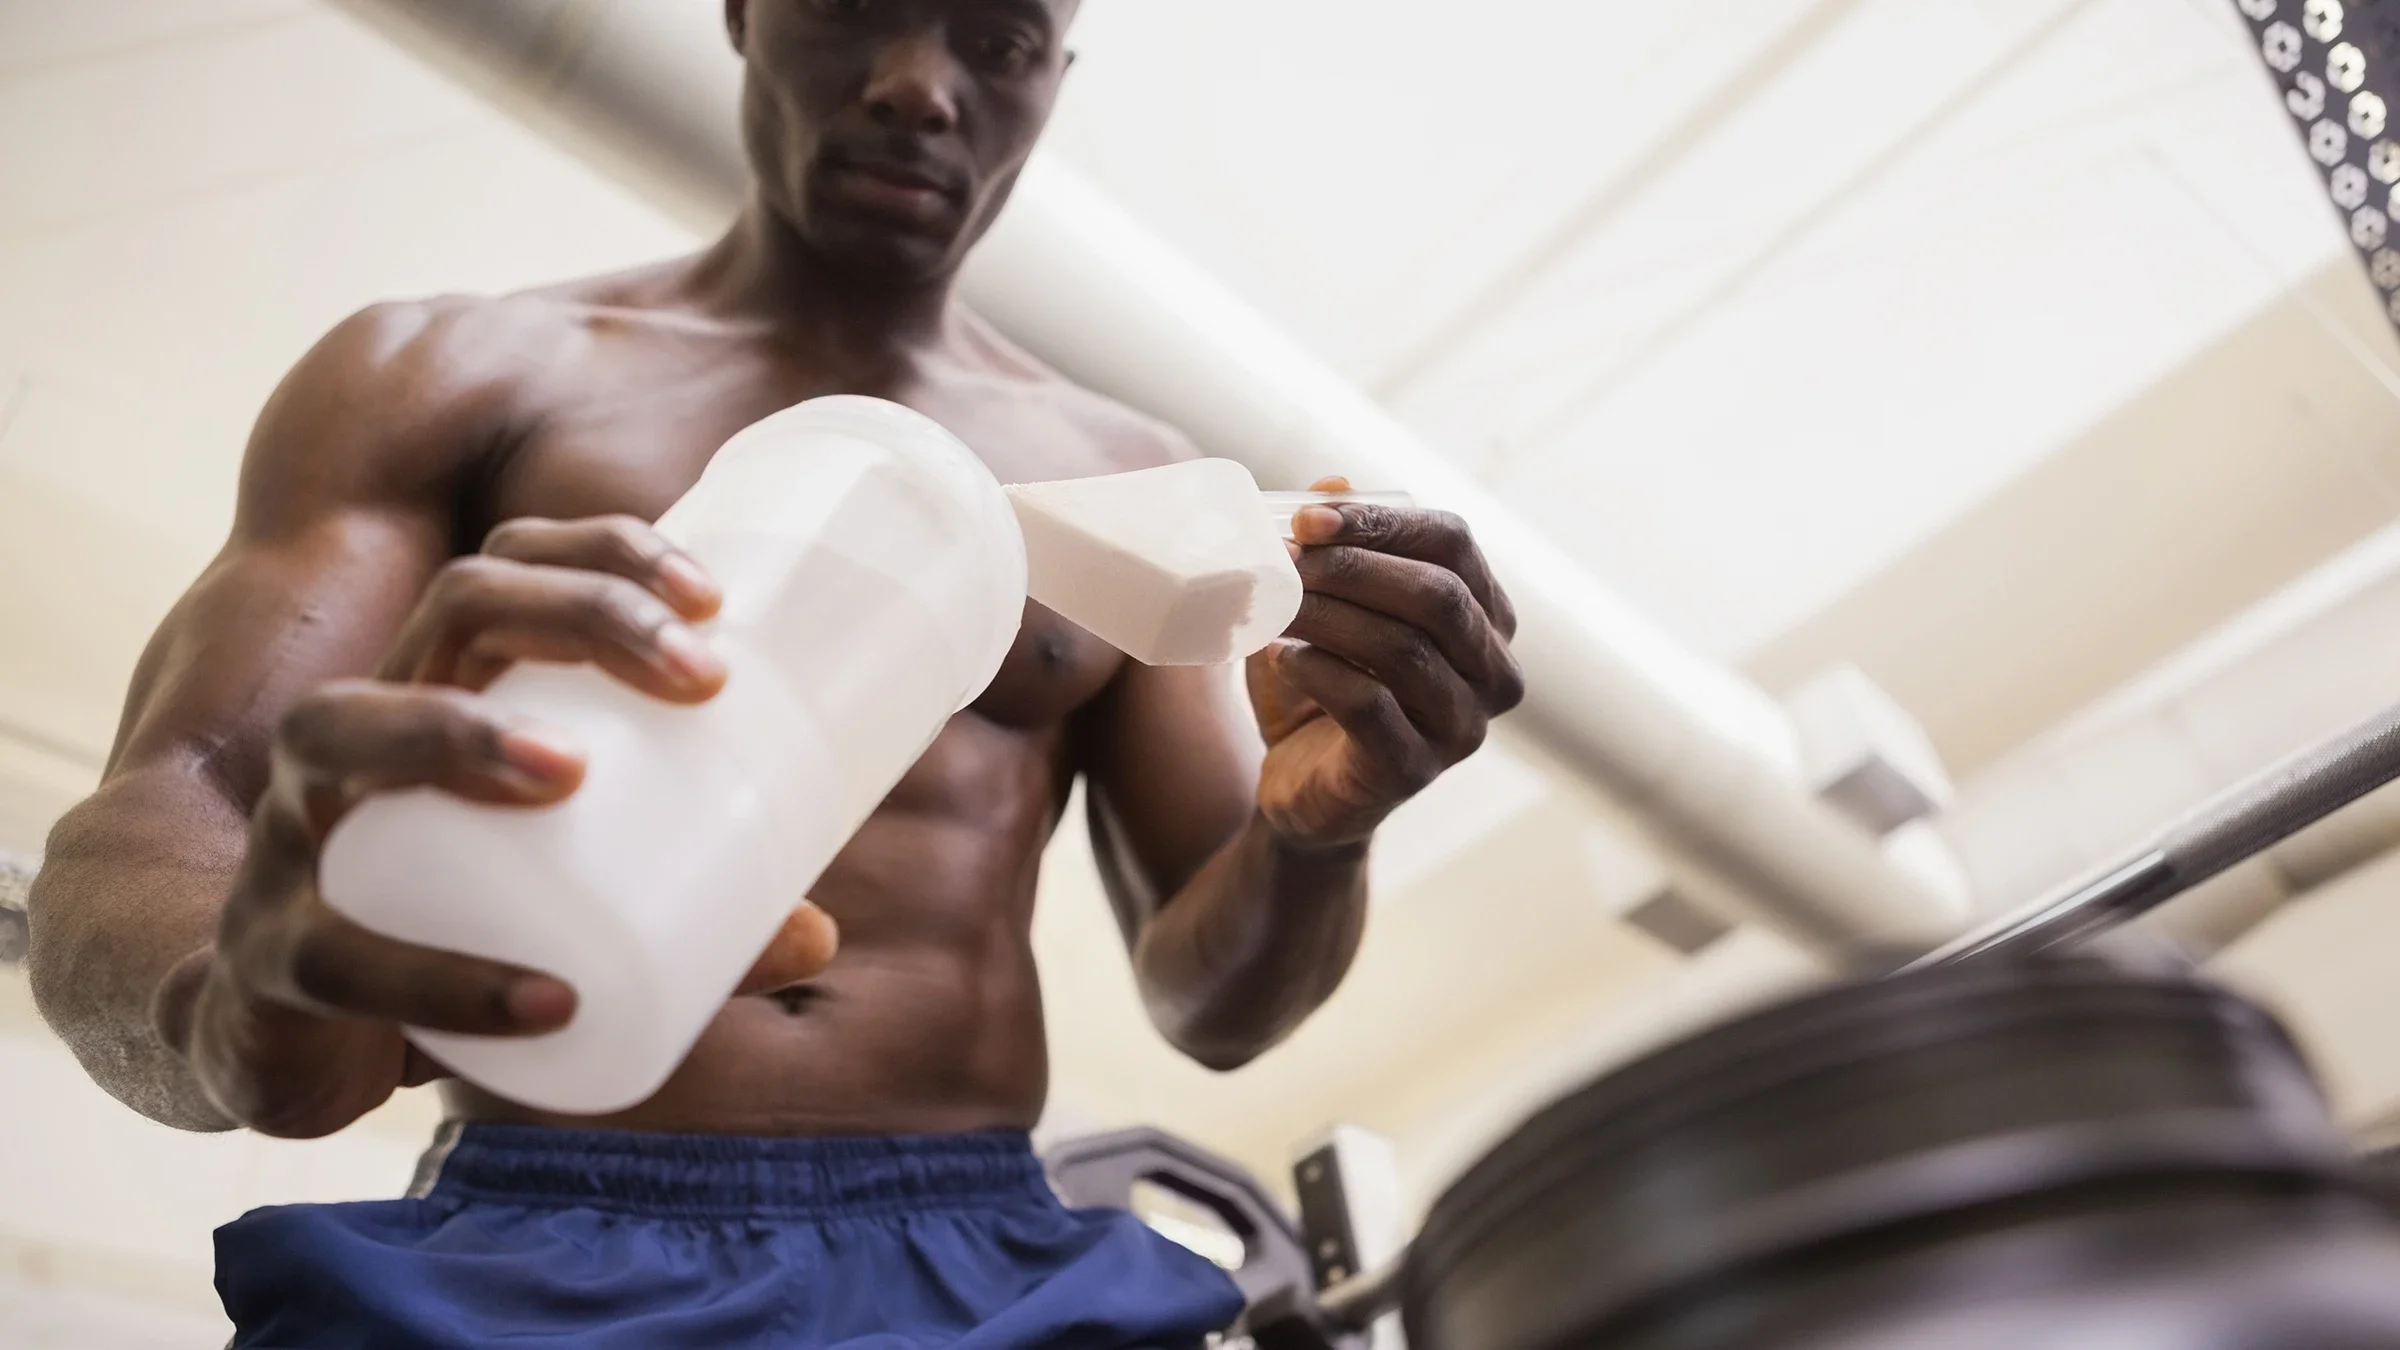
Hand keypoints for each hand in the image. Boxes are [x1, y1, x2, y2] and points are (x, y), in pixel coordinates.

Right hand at [157, 516, 837, 1135]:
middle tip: (702, 679)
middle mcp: (362, 734)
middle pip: (455, 607)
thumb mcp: (568, 900)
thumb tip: (817, 935)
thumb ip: (688, 917)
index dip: (608, 554)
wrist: (278, 1046)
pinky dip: (449, 980)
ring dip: (458, 735)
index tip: (717, 599)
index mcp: (442, 692)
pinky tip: (548, 998)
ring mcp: (294, 834)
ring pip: (342, 733)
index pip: (515, 568)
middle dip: (580, 614)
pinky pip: (342, 955)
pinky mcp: (273, 957)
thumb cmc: (444, 927)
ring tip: (570, 770)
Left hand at [1248, 480, 1524, 847]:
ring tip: (1275, 604)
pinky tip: (1282, 657)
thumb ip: (1334, 548)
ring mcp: (1462, 727)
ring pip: (1405, 650)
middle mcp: (1492, 671)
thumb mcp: (1324, 607)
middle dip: (1356, 568)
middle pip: (1438, 595)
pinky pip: (1371, 707)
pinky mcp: (1414, 770)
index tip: (1307, 519)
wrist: (1302, 787)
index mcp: (1486, 616)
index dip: (1383, 521)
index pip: (1454, 544)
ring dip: (1330, 616)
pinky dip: (1320, 673)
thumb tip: (1332, 483)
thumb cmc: (1321, 684)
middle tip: (1286, 558)